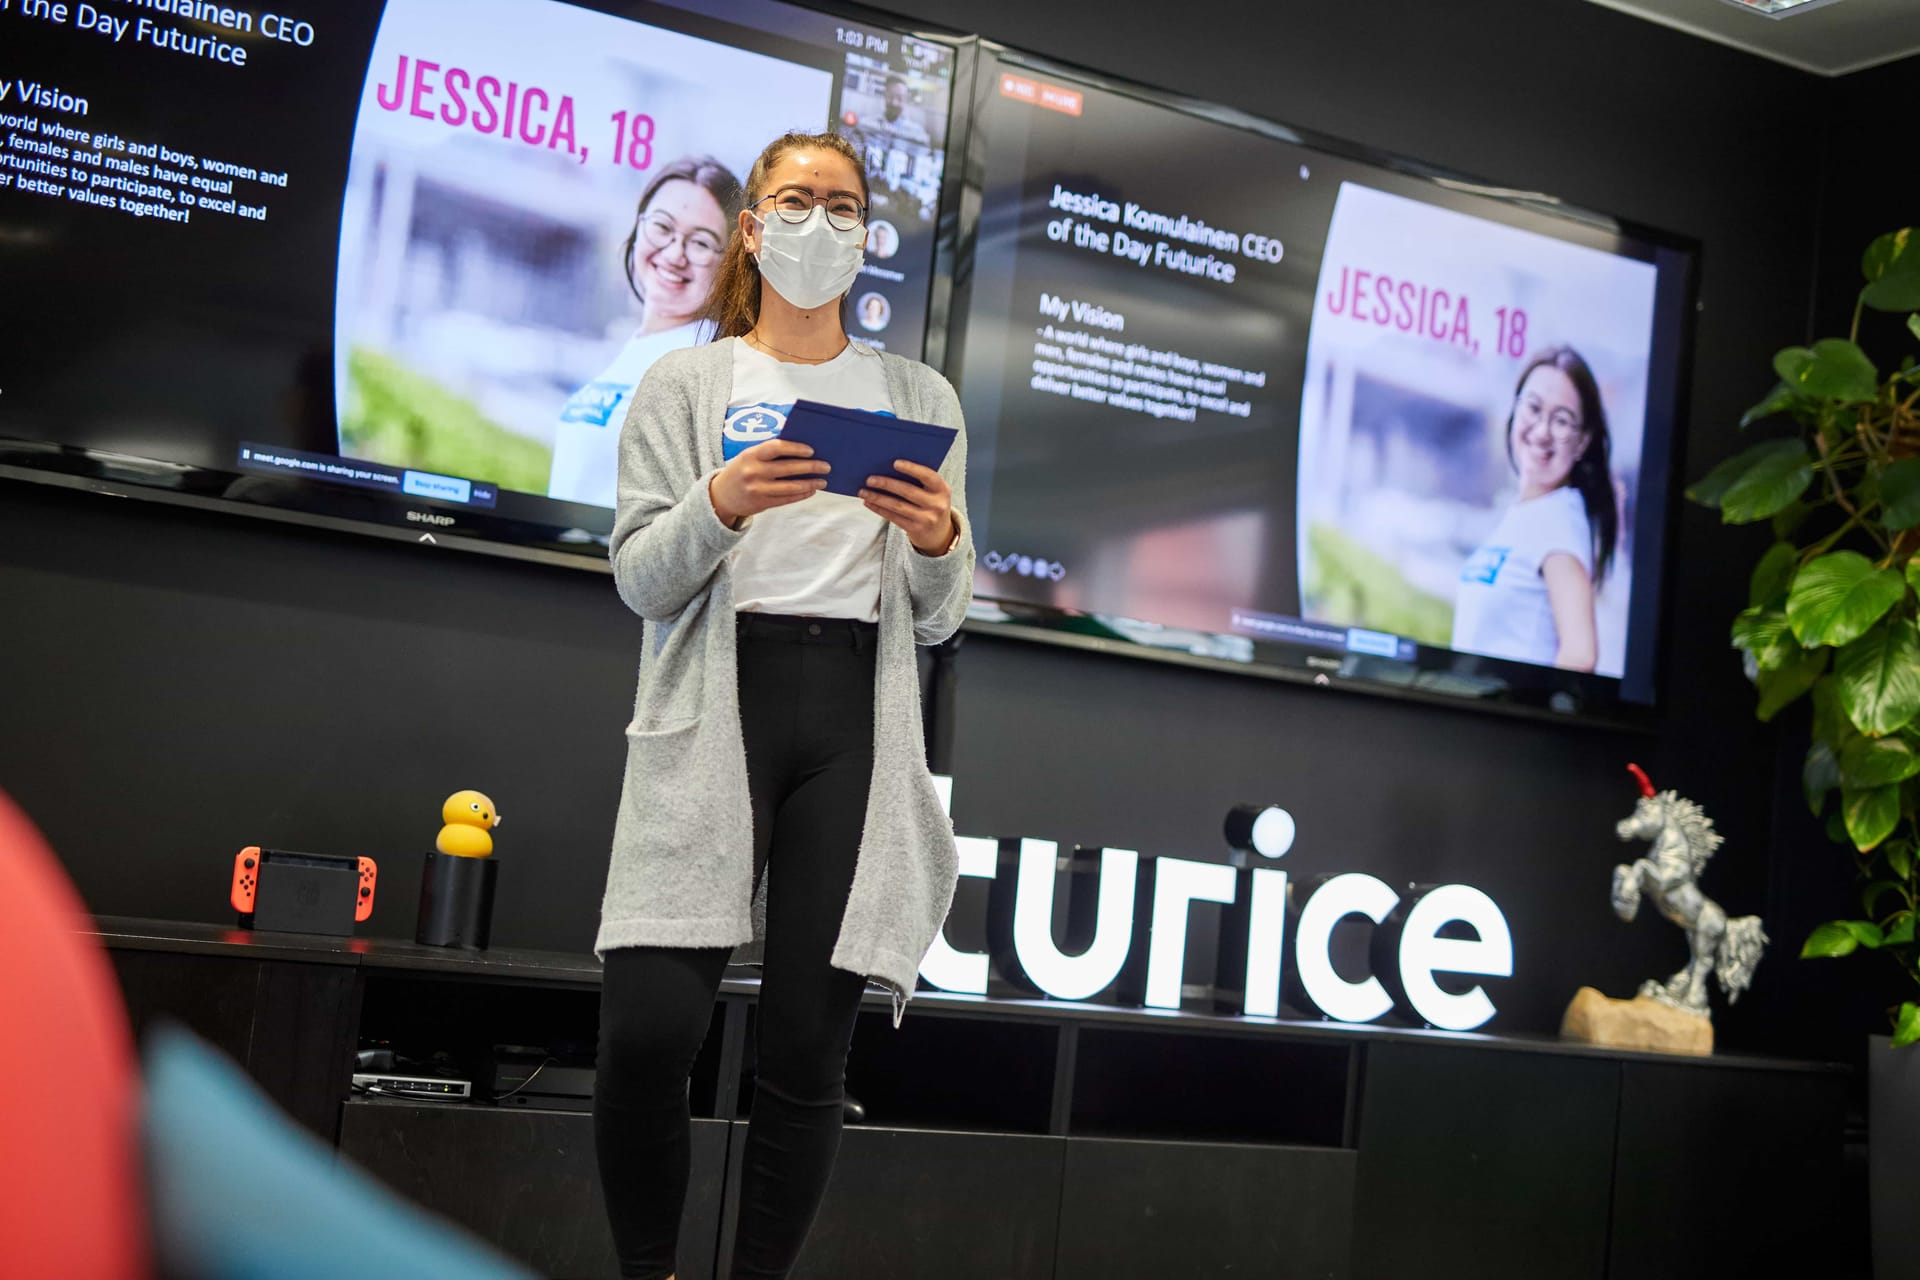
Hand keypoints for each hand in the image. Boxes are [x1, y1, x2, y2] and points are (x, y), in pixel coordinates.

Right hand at [709, 439, 829, 526]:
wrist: (721, 496)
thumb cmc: (742, 470)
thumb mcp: (749, 457)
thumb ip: (770, 453)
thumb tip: (803, 452)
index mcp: (751, 455)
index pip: (776, 447)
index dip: (795, 448)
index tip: (811, 450)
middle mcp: (753, 472)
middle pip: (787, 468)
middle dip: (810, 467)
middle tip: (826, 466)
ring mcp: (757, 490)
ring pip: (790, 487)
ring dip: (810, 484)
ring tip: (822, 481)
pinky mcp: (761, 503)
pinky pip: (786, 499)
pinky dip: (801, 495)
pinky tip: (811, 490)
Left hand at [860, 460, 954, 554]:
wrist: (939, 534)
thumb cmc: (931, 504)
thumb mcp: (933, 492)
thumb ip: (919, 481)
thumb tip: (888, 469)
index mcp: (942, 489)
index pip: (928, 476)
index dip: (912, 469)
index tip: (894, 463)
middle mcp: (937, 504)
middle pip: (908, 491)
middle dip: (886, 484)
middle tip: (869, 479)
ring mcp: (927, 519)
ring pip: (897, 506)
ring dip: (878, 498)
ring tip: (863, 491)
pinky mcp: (915, 529)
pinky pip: (893, 517)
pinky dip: (879, 509)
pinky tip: (869, 503)